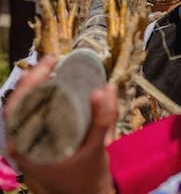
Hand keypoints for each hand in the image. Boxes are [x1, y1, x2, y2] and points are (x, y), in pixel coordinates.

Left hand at [4, 56, 116, 193]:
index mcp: (28, 149)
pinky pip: (33, 116)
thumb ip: (103, 119)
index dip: (30, 82)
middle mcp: (23, 146)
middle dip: (34, 79)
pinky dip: (41, 98)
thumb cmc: (88, 176)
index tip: (50, 64)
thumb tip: (106, 88)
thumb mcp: (96, 147)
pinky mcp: (37, 143)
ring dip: (36, 87)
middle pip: (19, 105)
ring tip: (53, 70)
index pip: (16, 108)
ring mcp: (28, 145)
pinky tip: (55, 89)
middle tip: (53, 62)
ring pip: (24, 109)